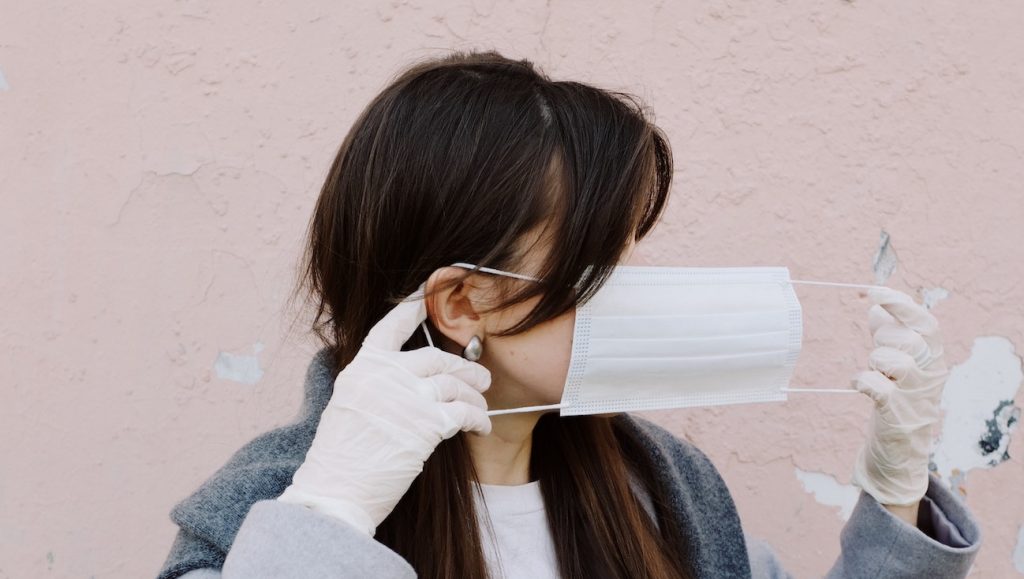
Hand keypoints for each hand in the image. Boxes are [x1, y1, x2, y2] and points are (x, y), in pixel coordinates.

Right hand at [277, 282, 491, 534]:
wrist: (336, 491)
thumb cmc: (340, 459)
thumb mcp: (349, 406)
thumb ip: (377, 385)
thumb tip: (412, 381)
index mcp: (362, 368)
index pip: (390, 328)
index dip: (412, 308)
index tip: (426, 295)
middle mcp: (386, 376)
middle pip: (437, 357)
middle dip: (463, 366)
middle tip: (479, 376)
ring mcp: (408, 398)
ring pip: (456, 384)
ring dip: (475, 394)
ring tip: (482, 404)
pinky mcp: (427, 424)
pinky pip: (464, 413)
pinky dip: (478, 419)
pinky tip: (482, 427)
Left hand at [850, 287, 948, 505]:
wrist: (901, 453)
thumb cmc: (899, 401)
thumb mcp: (899, 365)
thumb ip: (890, 335)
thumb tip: (875, 308)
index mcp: (934, 358)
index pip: (926, 322)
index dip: (900, 304)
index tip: (872, 292)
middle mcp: (931, 375)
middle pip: (906, 339)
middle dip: (883, 340)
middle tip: (879, 357)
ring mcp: (916, 396)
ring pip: (892, 360)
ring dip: (875, 362)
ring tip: (876, 374)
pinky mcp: (897, 415)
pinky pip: (876, 386)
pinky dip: (862, 381)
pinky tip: (859, 385)